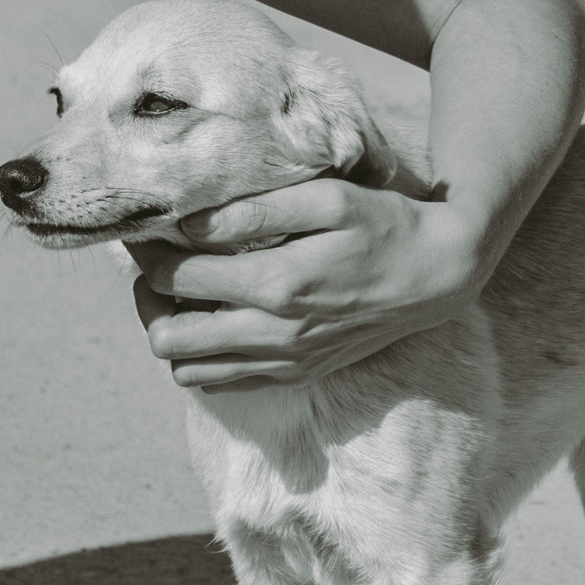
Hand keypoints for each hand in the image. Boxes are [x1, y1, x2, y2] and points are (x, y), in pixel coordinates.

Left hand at [124, 181, 495, 390]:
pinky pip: (223, 384)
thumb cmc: (386, 224)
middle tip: (154, 266)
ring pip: (189, 371)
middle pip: (169, 340)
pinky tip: (214, 318)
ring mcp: (286, 361)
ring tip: (180, 294)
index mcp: (278, 284)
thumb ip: (255, 211)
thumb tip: (189, 223)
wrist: (439, 273)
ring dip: (172, 333)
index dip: (149, 252)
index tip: (146, 231)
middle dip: (147, 300)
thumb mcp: (327, 199)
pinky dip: (203, 357)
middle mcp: (276, 334)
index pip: (178, 278)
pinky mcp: (296, 373)